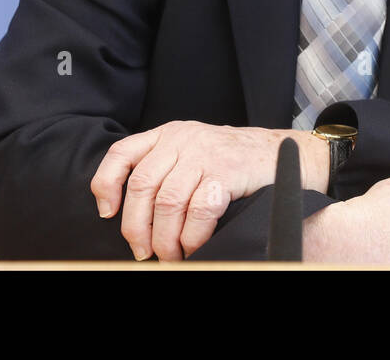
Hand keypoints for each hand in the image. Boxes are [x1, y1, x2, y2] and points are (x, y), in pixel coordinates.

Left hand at [89, 120, 328, 260]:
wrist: (284, 154)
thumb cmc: (234, 162)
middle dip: (136, 227)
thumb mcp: (193, 153)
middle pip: (142, 186)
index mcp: (168, 134)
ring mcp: (205, 153)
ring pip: (167, 203)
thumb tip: (130, 215)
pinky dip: (192, 237)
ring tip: (172, 256)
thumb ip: (165, 170)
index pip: (122, 154)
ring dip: (165, 239)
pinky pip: (199, 211)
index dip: (106, 185)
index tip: (107, 214)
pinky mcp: (227, 171)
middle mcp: (182, 139)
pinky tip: (195, 246)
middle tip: (144, 252)